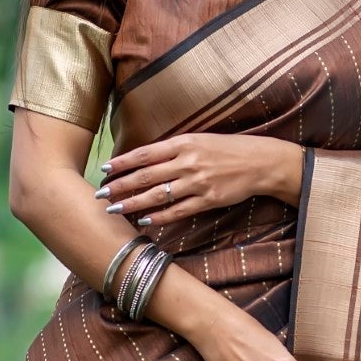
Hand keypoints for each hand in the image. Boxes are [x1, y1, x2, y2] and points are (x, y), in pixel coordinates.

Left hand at [97, 132, 302, 230]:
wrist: (260, 162)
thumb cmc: (227, 149)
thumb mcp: (199, 140)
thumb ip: (174, 149)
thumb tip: (145, 159)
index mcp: (184, 143)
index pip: (145, 154)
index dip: (122, 163)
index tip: (104, 170)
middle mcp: (188, 161)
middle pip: (145, 176)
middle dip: (120, 186)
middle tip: (100, 194)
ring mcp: (198, 182)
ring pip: (158, 195)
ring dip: (133, 204)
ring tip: (115, 209)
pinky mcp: (208, 199)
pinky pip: (178, 210)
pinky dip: (160, 216)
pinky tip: (145, 221)